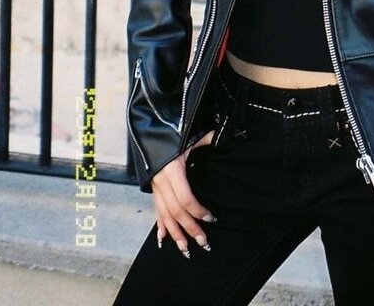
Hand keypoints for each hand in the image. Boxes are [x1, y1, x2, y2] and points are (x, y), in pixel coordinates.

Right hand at [152, 131, 215, 258]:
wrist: (148, 125)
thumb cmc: (172, 129)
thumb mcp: (191, 135)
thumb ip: (209, 138)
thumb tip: (225, 136)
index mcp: (172, 170)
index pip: (185, 199)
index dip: (198, 211)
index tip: (211, 218)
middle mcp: (160, 181)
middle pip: (176, 212)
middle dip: (190, 229)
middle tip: (204, 243)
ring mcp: (155, 186)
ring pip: (164, 215)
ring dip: (175, 234)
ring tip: (185, 249)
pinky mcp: (152, 187)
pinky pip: (156, 211)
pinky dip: (160, 226)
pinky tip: (163, 240)